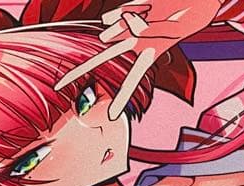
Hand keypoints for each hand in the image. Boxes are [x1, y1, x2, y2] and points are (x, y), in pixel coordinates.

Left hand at [55, 0, 221, 118]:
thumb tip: (113, 27)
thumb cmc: (182, 20)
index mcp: (147, 58)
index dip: (121, 99)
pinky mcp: (122, 13)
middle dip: (79, 71)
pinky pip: (114, 14)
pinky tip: (145, 8)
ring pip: (111, 31)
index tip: (112, 116)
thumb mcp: (166, 32)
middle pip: (101, 60)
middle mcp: (132, 46)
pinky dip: (129, 11)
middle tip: (58, 84)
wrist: (185, 3)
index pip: (131, 82)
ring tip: (149, 17)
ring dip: (127, 25)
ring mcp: (125, 29)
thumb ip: (139, 32)